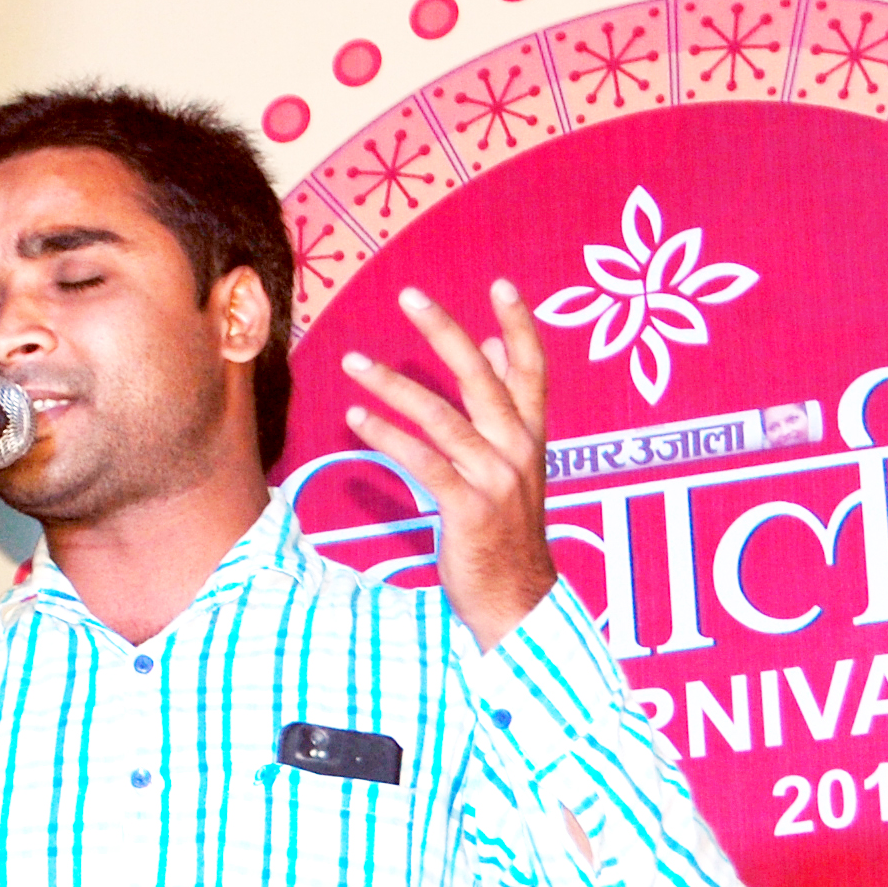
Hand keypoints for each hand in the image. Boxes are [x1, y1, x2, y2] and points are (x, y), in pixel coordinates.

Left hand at [341, 281, 557, 649]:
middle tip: (410, 296)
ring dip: (393, 386)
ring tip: (354, 363)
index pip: (534, 370)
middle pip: (483, 378)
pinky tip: (358, 419)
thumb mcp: (514, 465)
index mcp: (531, 437)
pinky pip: (424, 463)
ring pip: (443, 418)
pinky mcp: (469, 510)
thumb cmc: (507, 532)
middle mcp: (518, 451)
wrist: (519, 602)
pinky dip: (388, 437)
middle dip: (444, 332)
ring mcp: (496, 480)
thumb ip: (505, 407)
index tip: (503, 284)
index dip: (520, 326)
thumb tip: (492, 346)